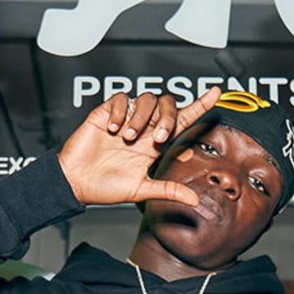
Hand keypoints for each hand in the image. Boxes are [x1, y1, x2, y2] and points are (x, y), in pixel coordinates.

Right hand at [57, 88, 220, 205]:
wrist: (76, 182)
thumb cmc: (105, 186)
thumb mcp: (141, 190)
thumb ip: (168, 191)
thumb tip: (195, 201)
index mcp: (154, 145)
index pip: (182, 120)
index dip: (199, 106)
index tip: (216, 92)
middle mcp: (143, 129)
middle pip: (167, 105)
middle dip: (168, 118)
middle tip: (159, 138)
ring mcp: (125, 119)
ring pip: (146, 99)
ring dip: (142, 118)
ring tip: (128, 137)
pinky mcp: (106, 113)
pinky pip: (121, 98)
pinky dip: (120, 111)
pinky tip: (113, 129)